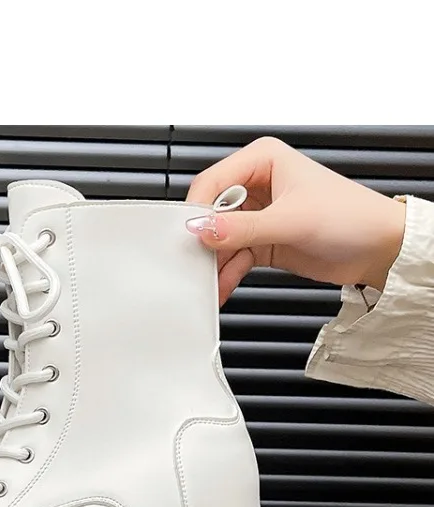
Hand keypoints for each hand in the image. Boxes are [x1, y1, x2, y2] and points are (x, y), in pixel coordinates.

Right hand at [186, 136, 405, 305]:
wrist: (379, 249)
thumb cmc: (351, 216)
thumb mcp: (291, 220)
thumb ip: (243, 228)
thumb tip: (203, 230)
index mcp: (263, 160)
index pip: (213, 181)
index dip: (198, 209)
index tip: (189, 235)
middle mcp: (258, 185)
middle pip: (212, 212)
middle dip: (204, 239)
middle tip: (195, 260)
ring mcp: (259, 215)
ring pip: (220, 239)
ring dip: (215, 262)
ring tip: (209, 281)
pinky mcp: (263, 242)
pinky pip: (234, 257)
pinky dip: (227, 273)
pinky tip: (223, 286)